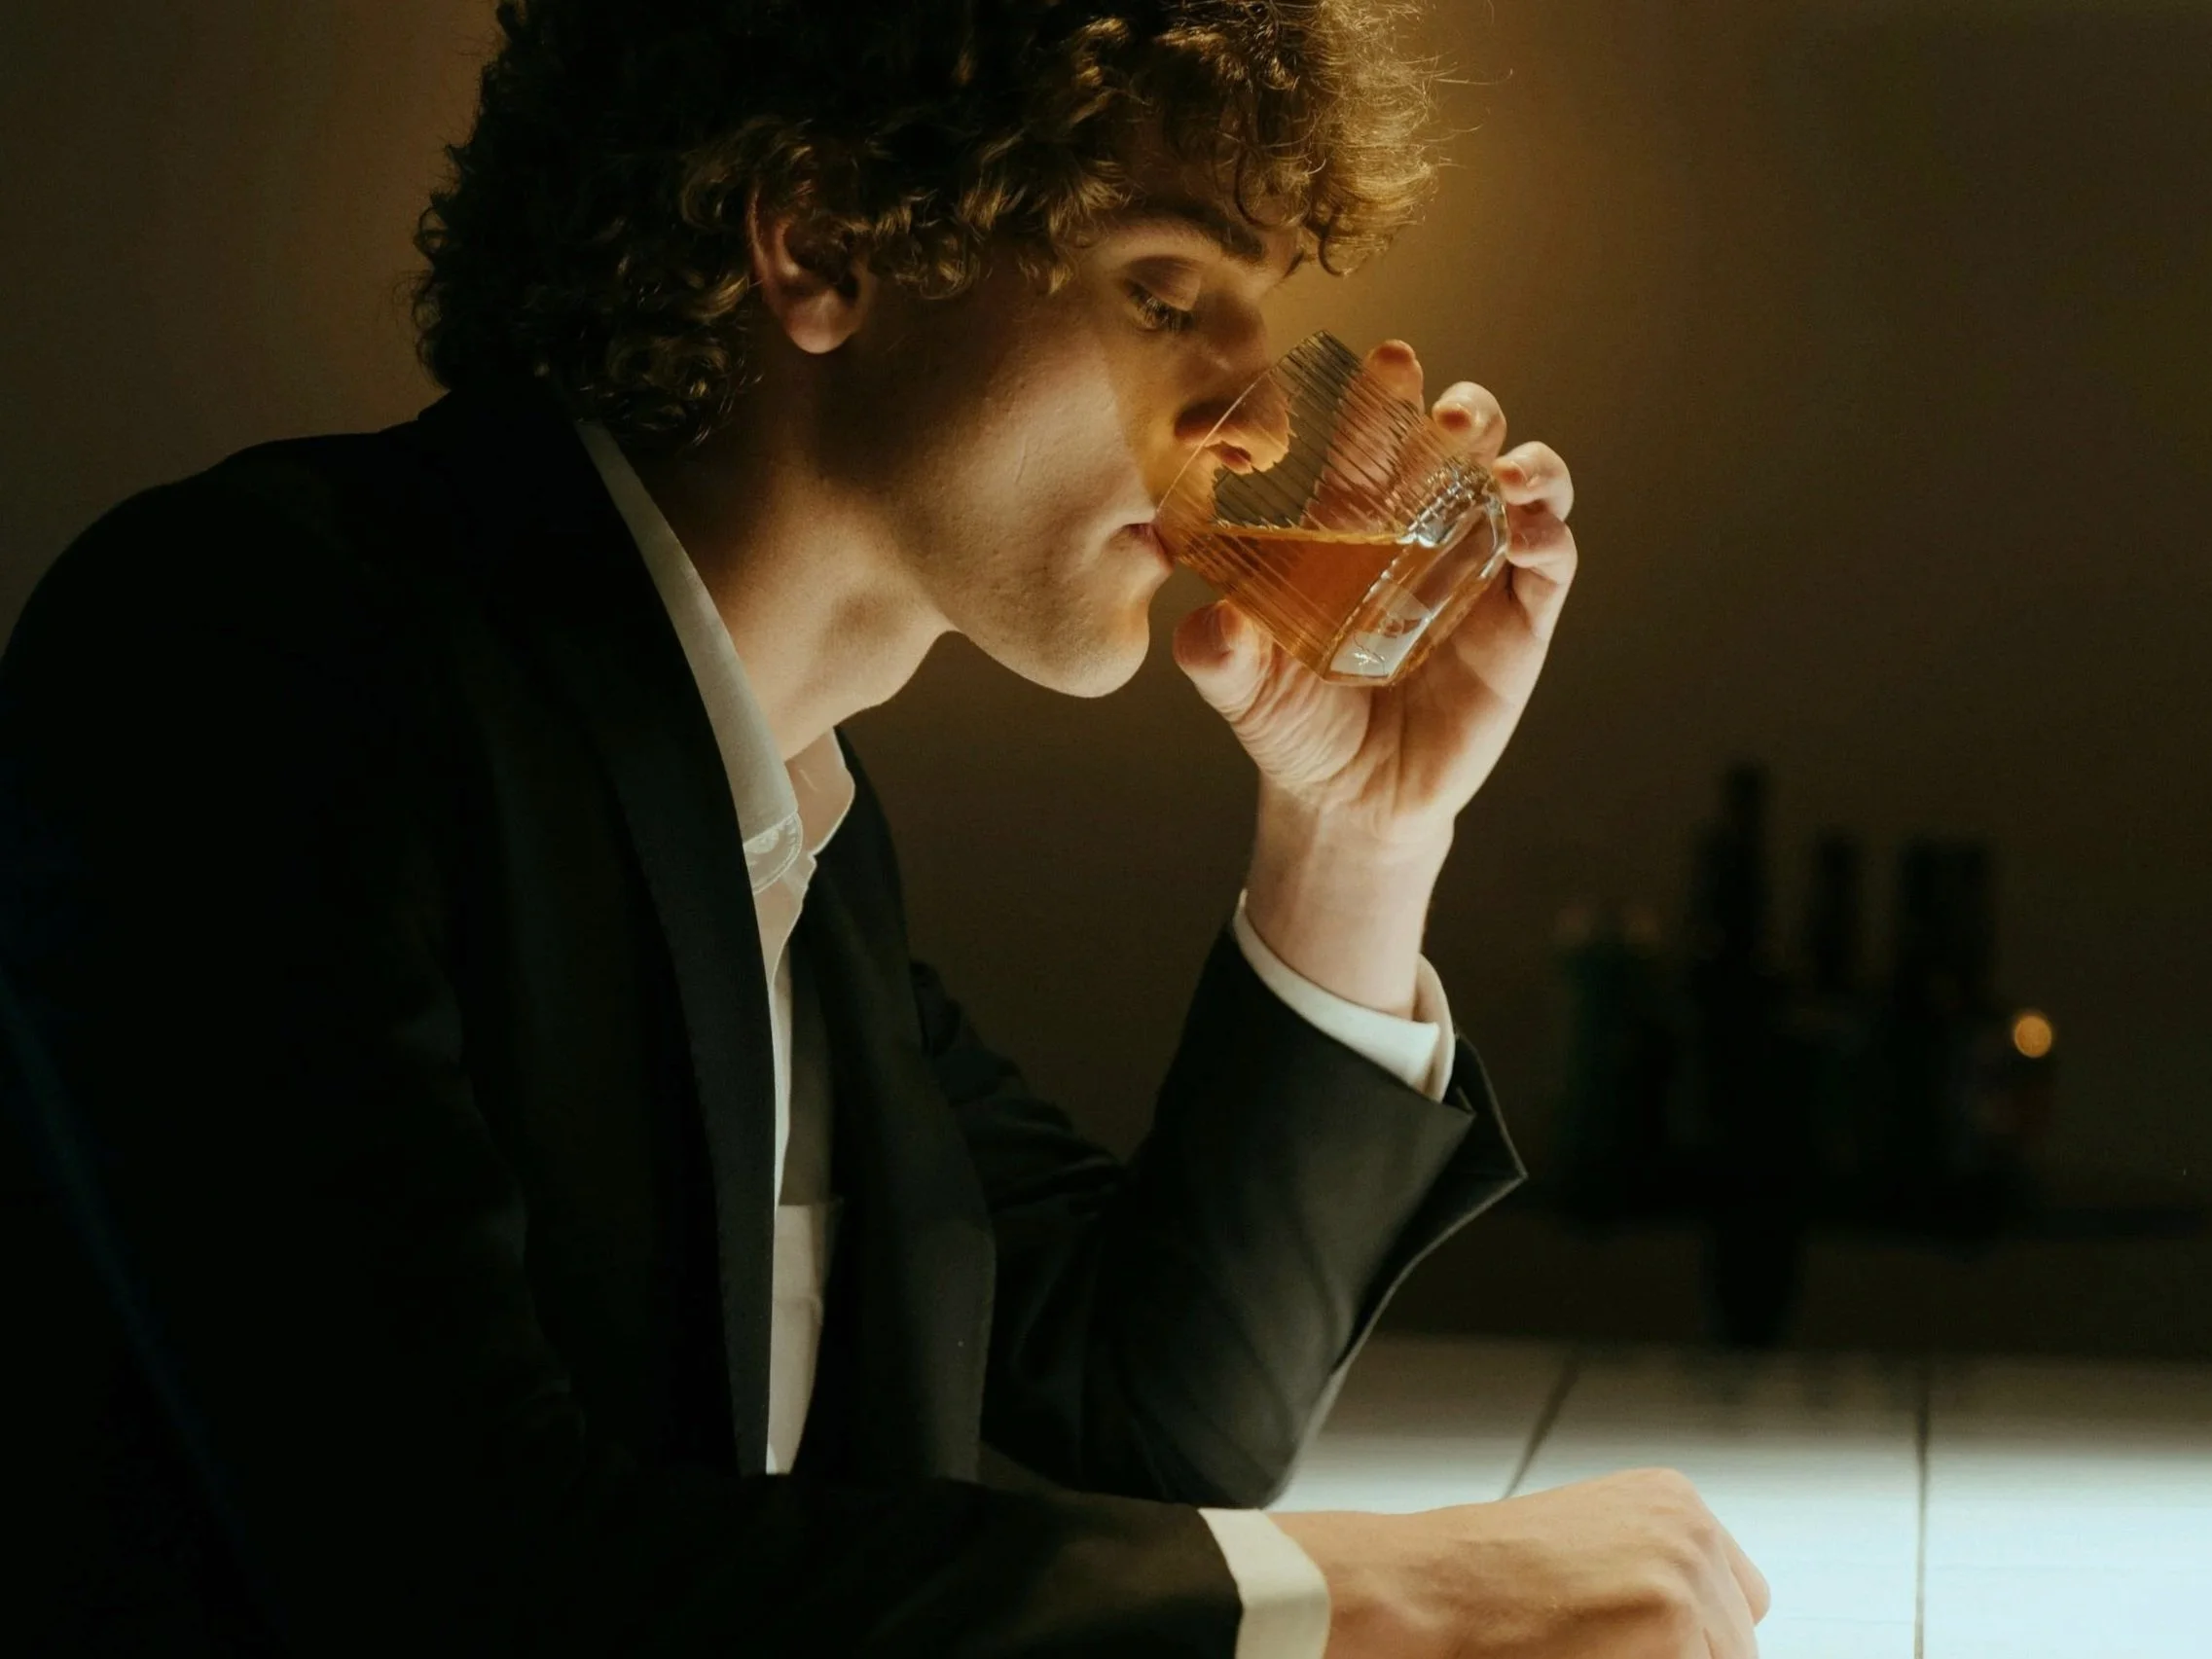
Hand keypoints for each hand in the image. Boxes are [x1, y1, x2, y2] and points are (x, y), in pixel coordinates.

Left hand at [1173, 339, 1576, 853]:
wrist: (1350, 804)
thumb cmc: (1293, 728)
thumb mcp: (1242, 687)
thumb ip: (1213, 645)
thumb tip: (1182, 592)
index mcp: (1354, 528)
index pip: (1375, 443)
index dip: (1384, 399)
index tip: (1390, 360)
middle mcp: (1424, 534)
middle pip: (1460, 445)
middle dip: (1464, 413)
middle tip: (1448, 411)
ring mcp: (1479, 572)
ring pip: (1521, 486)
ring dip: (1522, 462)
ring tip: (1500, 468)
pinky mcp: (1522, 623)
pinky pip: (1551, 562)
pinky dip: (1550, 533)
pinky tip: (1530, 528)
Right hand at [1271, 1468, 1770, 1658]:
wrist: (1434, 1585)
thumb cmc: (1488, 1573)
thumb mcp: (1591, 1546)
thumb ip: (1652, 1571)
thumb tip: (1698, 1629)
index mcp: (1674, 1500)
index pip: (1737, 1597)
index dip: (1695, 1635)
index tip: (1656, 1642)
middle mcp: (1691, 1528)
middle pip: (1736, 1639)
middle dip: (1684, 1654)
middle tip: (1603, 1648)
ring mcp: (1687, 1575)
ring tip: (1589, 1648)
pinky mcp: (1675, 1625)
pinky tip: (1588, 1655)